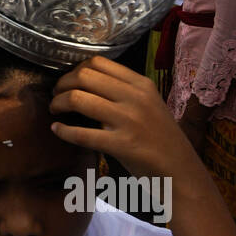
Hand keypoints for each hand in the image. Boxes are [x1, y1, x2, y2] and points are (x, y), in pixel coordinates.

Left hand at [48, 56, 194, 178]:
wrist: (181, 172)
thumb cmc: (161, 139)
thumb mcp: (149, 105)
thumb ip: (124, 91)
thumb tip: (85, 81)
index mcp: (141, 84)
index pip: (98, 62)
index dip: (75, 70)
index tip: (68, 82)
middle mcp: (135, 97)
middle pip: (84, 76)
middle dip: (62, 84)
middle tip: (55, 95)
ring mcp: (129, 120)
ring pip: (78, 99)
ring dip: (58, 103)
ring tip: (54, 110)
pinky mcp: (122, 145)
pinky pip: (81, 133)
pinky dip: (63, 130)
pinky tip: (57, 130)